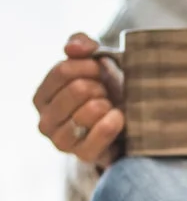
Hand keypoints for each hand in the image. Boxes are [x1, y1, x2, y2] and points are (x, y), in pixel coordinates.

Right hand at [33, 33, 124, 166]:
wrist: (131, 124)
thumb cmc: (108, 91)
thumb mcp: (95, 61)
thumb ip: (81, 44)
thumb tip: (72, 49)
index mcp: (41, 97)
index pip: (63, 71)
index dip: (89, 66)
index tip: (102, 68)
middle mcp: (45, 121)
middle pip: (77, 90)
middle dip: (100, 87)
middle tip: (107, 92)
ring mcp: (62, 142)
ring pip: (87, 111)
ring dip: (107, 105)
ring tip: (111, 107)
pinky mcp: (83, 156)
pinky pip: (99, 134)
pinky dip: (113, 122)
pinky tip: (119, 117)